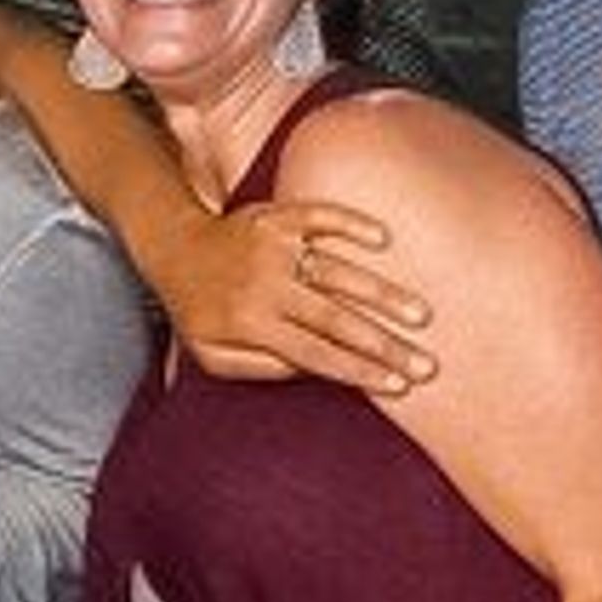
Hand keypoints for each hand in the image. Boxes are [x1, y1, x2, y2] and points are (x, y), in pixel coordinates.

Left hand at [135, 197, 435, 391]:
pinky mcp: (277, 216)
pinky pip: (320, 216)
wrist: (172, 249)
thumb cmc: (198, 310)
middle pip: (336, 319)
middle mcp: (265, 284)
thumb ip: (261, 368)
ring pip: (338, 271)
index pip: (316, 355)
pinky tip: (384, 240)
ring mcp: (273, 246)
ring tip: (421, 314)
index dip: (359, 371)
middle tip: (429, 362)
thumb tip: (314, 370)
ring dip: (383, 293)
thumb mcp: (213, 356)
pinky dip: (352, 224)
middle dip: (385, 343)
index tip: (399, 385)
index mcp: (251, 323)